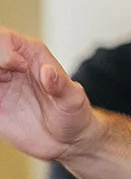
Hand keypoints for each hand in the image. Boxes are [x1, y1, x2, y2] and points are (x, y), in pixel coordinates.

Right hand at [0, 28, 94, 160]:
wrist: (66, 140)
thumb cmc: (75, 115)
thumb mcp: (73, 100)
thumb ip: (61, 85)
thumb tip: (47, 70)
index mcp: (32, 55)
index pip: (4, 38)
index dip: (3, 51)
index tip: (15, 69)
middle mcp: (12, 66)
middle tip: (4, 83)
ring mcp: (0, 84)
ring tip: (2, 99)